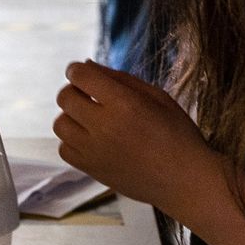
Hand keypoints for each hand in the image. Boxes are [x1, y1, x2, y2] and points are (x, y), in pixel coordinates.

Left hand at [53, 60, 221, 212]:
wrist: (185, 180)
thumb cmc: (177, 135)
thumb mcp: (157, 97)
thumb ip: (120, 78)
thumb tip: (86, 64)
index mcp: (124, 103)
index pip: (81, 75)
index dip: (78, 69)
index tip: (83, 72)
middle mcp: (104, 126)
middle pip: (65, 98)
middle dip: (73, 90)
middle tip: (89, 95)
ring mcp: (94, 150)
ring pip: (60, 124)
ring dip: (71, 116)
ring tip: (91, 120)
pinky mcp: (92, 170)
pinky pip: (64, 149)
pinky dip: (72, 141)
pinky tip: (91, 140)